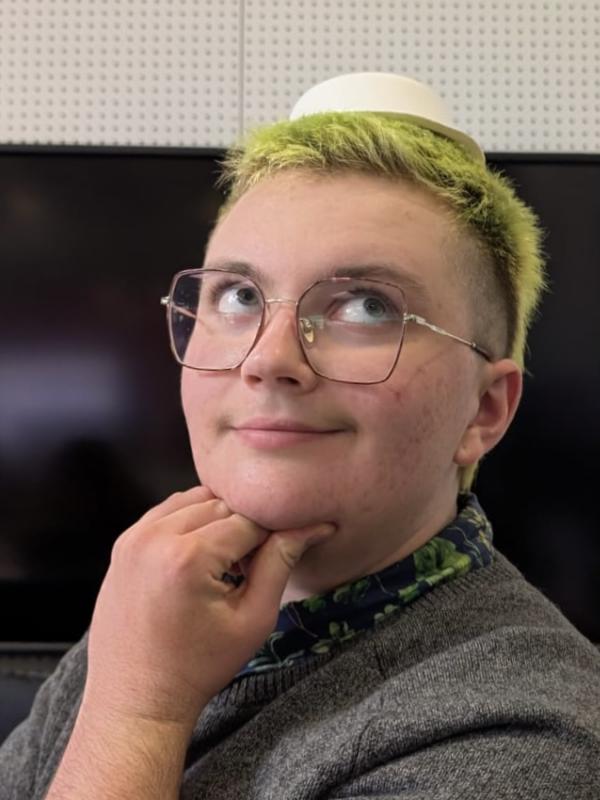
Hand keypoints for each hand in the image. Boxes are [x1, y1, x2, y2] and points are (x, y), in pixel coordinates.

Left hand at [82, 486, 333, 733]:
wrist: (137, 698)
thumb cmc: (198, 668)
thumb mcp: (253, 619)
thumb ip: (280, 562)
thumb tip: (312, 526)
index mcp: (188, 558)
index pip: (249, 519)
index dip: (275, 531)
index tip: (290, 543)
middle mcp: (154, 538)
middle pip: (221, 504)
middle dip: (245, 526)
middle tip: (254, 564)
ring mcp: (133, 538)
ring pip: (194, 500)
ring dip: (218, 519)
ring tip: (227, 561)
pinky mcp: (123, 544)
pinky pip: (167, 511)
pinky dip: (191, 521)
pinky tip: (201, 556)